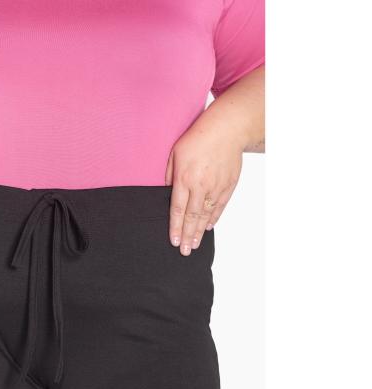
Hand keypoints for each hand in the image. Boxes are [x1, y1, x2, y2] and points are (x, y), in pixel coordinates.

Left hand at [165, 122, 242, 255]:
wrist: (227, 129)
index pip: (178, 210)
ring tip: (195, 245)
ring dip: (200, 232)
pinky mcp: (228, 185)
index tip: (174, 241)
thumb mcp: (175, 154)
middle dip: (188, 236)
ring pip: (206, 215)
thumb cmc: (198, 138)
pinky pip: (219, 206)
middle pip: (192, 217)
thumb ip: (170, 176)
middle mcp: (201, 186)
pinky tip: (208, 228)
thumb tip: (168, 193)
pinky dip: (213, 218)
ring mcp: (216, 187)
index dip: (175, 228)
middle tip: (185, 251)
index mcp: (184, 179)